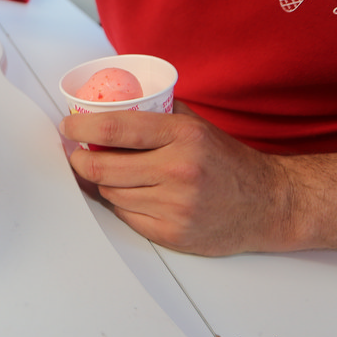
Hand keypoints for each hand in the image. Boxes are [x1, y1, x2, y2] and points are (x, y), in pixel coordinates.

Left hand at [59, 103, 295, 255]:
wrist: (269, 204)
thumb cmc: (229, 163)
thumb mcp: (197, 125)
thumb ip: (157, 112)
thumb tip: (110, 103)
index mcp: (183, 136)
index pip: (115, 129)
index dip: (81, 128)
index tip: (68, 126)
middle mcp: (179, 170)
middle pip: (103, 168)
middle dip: (79, 161)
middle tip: (76, 154)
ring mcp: (175, 205)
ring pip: (111, 193)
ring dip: (102, 183)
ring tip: (109, 173)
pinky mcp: (172, 233)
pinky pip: (126, 217)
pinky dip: (121, 205)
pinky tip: (131, 194)